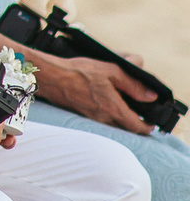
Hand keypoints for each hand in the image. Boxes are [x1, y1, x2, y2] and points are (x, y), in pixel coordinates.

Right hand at [35, 53, 157, 134]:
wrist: (50, 77)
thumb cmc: (78, 72)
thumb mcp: (111, 71)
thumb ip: (133, 85)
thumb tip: (151, 96)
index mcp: (114, 109)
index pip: (137, 128)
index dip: (147, 127)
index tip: (151, 122)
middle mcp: (104, 118)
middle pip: (126, 128)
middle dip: (134, 124)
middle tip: (138, 114)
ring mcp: (91, 118)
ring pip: (113, 125)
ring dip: (120, 120)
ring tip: (121, 107)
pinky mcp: (82, 115)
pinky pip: (100, 121)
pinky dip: (107, 116)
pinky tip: (103, 103)